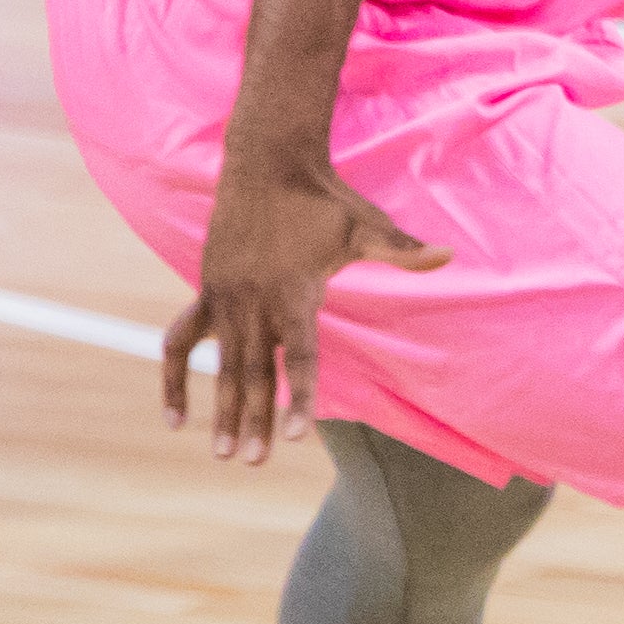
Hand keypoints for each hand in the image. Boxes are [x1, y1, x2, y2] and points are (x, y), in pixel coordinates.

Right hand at [159, 154, 443, 459]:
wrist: (268, 162)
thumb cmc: (323, 199)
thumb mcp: (366, 225)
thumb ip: (402, 251)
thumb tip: (450, 254)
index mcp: (294, 292)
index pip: (298, 358)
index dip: (298, 398)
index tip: (294, 438)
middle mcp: (254, 301)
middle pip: (254, 372)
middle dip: (254, 420)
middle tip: (253, 462)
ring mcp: (224, 298)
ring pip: (220, 365)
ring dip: (220, 411)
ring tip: (222, 454)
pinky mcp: (206, 292)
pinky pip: (179, 342)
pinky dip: (173, 378)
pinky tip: (174, 417)